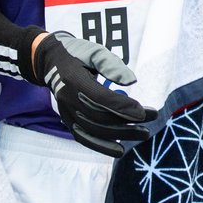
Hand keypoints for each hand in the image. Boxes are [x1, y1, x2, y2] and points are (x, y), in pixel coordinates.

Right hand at [28, 32, 157, 157]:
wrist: (49, 62)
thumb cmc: (77, 54)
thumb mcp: (94, 52)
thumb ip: (112, 65)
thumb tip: (132, 81)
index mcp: (74, 80)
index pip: (101, 99)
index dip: (123, 107)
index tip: (144, 111)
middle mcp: (68, 99)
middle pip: (100, 117)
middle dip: (128, 121)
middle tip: (152, 118)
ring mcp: (66, 112)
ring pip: (94, 130)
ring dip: (120, 135)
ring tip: (143, 133)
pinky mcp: (67, 120)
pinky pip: (84, 137)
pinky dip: (101, 146)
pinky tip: (119, 151)